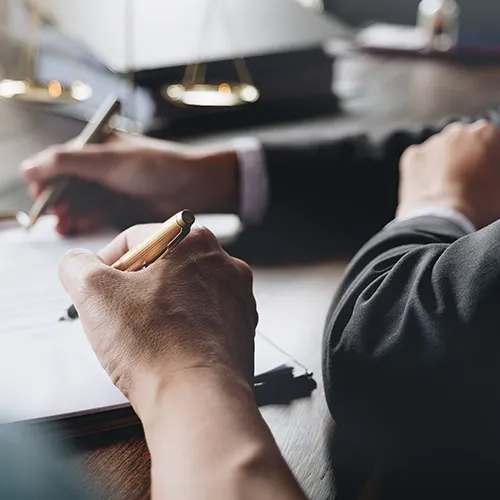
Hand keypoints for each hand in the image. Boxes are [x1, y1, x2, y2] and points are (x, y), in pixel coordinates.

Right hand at [22, 133, 238, 234]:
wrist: (196, 186)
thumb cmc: (158, 166)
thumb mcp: (108, 161)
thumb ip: (67, 162)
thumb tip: (29, 167)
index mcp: (99, 147)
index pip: (62, 161)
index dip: (48, 178)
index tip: (39, 195)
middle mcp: (105, 167)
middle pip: (71, 185)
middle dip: (59, 200)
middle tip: (53, 215)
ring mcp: (115, 188)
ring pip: (84, 202)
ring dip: (72, 212)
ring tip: (64, 225)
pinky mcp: (125, 207)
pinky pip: (99, 214)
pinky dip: (88, 219)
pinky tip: (78, 226)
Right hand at [58, 224, 257, 413]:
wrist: (197, 399)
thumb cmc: (155, 347)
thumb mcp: (94, 293)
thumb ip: (77, 265)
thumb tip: (78, 263)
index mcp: (194, 241)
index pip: (137, 238)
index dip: (107, 262)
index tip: (98, 285)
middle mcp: (223, 263)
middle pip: (163, 264)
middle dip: (134, 286)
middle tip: (117, 312)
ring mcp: (236, 296)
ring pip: (184, 291)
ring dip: (159, 307)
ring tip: (143, 334)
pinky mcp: (240, 327)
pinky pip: (202, 317)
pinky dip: (182, 327)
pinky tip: (167, 347)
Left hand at [398, 120, 499, 228]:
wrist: (443, 221)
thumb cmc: (480, 205)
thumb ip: (495, 169)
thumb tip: (489, 172)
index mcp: (487, 133)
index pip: (491, 143)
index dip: (490, 161)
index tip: (486, 175)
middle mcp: (458, 131)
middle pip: (464, 143)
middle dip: (467, 157)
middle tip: (467, 182)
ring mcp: (432, 143)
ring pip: (441, 150)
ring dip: (445, 162)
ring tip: (447, 188)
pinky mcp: (412, 156)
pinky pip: (420, 160)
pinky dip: (424, 171)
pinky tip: (430, 188)